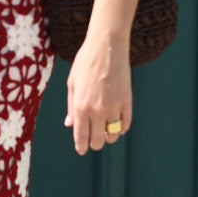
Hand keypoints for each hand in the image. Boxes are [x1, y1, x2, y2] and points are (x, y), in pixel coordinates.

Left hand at [64, 31, 131, 154]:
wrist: (107, 46)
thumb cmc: (85, 62)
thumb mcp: (72, 83)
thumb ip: (71, 107)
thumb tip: (70, 125)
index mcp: (81, 107)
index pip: (81, 136)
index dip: (81, 146)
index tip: (82, 150)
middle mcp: (98, 110)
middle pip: (98, 140)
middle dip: (95, 143)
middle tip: (93, 140)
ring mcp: (114, 106)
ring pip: (113, 135)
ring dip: (109, 137)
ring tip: (105, 133)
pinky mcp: (127, 101)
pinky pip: (126, 123)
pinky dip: (122, 128)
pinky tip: (118, 126)